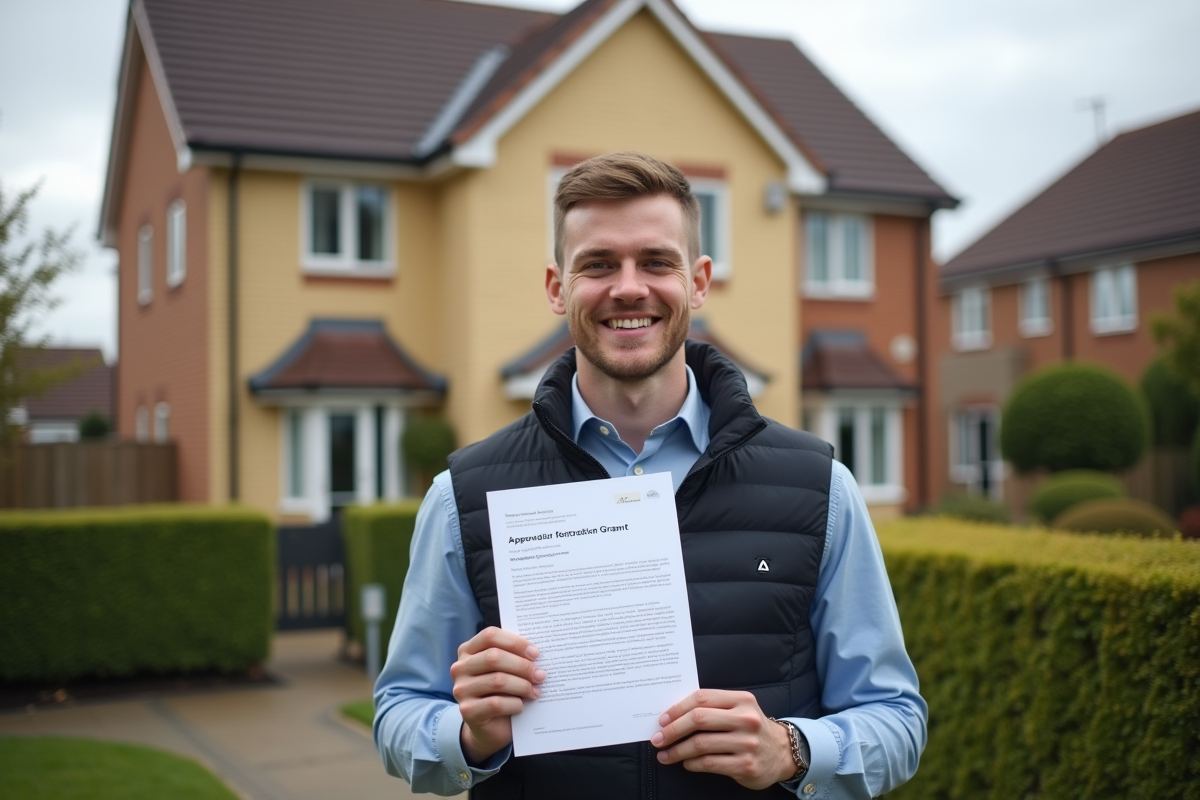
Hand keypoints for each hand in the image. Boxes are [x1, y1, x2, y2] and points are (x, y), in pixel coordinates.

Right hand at [450, 626, 544, 764]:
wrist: (490, 727)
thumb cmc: (501, 692)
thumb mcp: (506, 670)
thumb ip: (513, 656)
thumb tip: (535, 652)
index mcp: (468, 651)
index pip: (490, 636)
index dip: (515, 642)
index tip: (535, 653)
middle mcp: (460, 668)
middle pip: (494, 657)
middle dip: (522, 666)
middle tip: (541, 675)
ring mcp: (461, 690)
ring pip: (497, 680)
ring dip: (523, 686)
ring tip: (535, 691)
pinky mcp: (467, 711)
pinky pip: (496, 704)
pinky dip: (515, 704)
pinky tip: (521, 706)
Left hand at [650, 689, 795, 789]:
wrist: (782, 752)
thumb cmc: (751, 728)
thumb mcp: (738, 709)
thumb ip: (712, 708)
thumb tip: (673, 716)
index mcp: (741, 700)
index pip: (702, 698)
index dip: (677, 709)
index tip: (662, 720)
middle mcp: (746, 719)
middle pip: (699, 720)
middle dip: (672, 730)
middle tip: (658, 739)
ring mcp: (747, 743)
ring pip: (701, 744)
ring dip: (677, 750)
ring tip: (665, 755)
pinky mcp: (746, 765)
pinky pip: (709, 764)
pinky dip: (692, 764)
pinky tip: (686, 763)